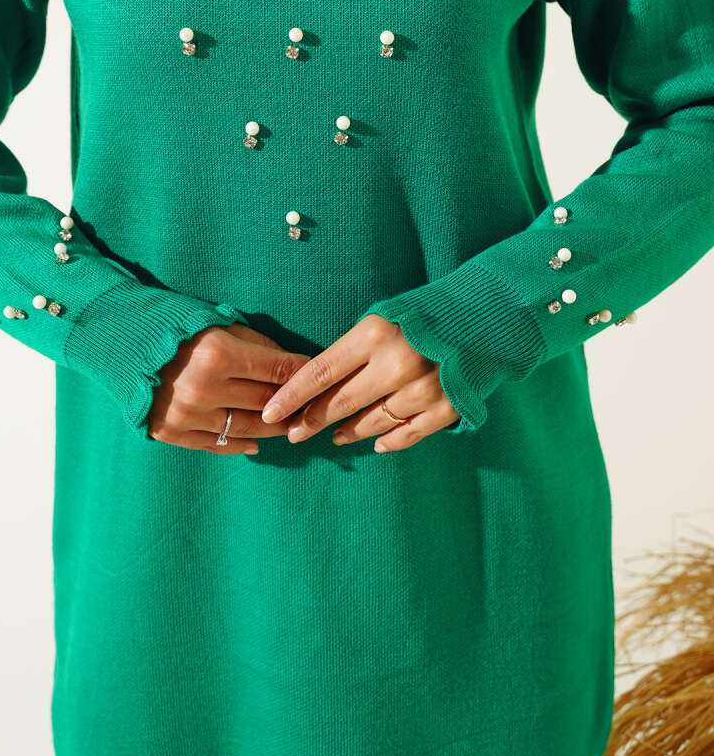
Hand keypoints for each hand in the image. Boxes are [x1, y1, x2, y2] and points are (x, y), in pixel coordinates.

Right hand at [148, 322, 310, 453]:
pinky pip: (216, 444)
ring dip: (274, 428)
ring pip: (247, 429)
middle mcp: (204, 390)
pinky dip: (240, 445)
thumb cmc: (172, 322)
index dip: (304, 373)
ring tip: (292, 427)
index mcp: (218, 355)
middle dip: (295, 404)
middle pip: (267, 403)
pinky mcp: (170, 432)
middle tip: (314, 406)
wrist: (116, 339)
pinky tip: (256, 444)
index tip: (319, 375)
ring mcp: (187, 415)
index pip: (278, 370)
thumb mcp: (217, 321)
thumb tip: (290, 363)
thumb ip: (256, 344)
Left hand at [260, 314, 460, 452]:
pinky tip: (376, 443)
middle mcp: (397, 364)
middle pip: (342, 402)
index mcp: (374, 334)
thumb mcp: (381, 319)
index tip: (271, 412)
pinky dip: (389, 441)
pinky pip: (407, 435)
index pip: (320, 371)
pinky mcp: (447, 407)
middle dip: (313, 420)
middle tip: (295, 433)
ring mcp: (423, 389)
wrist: (485, 313)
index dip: (292, 396)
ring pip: (372, 422)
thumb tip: (317, 386)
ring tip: (336, 435)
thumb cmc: (424, 312)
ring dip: (349, 432)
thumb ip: (352, 351)